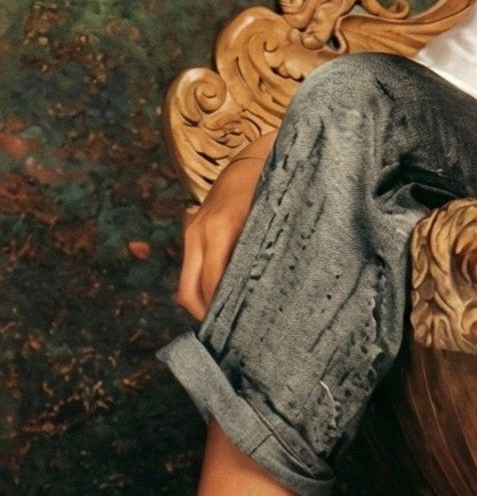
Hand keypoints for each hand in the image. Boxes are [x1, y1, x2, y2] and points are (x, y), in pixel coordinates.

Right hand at [176, 145, 268, 321]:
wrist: (253, 158)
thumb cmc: (271, 190)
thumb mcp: (271, 221)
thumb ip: (262, 253)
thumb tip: (263, 295)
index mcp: (221, 229)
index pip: (212, 283)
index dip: (219, 311)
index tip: (237, 332)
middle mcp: (199, 232)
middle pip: (189, 291)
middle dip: (204, 316)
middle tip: (227, 338)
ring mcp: (192, 230)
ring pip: (186, 284)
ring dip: (201, 304)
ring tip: (226, 323)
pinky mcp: (192, 230)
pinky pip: (191, 269)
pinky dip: (202, 287)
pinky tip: (222, 300)